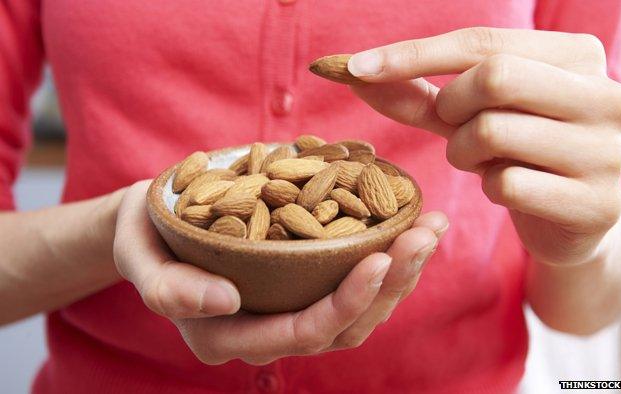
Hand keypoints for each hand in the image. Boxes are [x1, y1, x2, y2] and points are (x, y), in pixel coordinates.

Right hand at [113, 181, 447, 364]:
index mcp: (228, 336)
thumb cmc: (146, 236)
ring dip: (401, 273)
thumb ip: (169, 288)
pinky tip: (408, 225)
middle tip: (426, 232)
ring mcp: (287, 313)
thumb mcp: (139, 257)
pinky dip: (388, 260)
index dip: (345, 301)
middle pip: (344, 327)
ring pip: (359, 313)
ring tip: (431, 226)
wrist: (153, 225)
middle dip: (391, 284)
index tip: (381, 256)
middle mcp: (265, 333)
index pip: (300, 332)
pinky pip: (352, 287)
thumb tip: (226, 301)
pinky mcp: (301, 289)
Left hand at [347, 27, 620, 265]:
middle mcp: (606, 95)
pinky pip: (507, 184)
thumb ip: (420, 93)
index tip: (356, 67)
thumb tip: (357, 71)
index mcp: (578, 57)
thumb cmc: (518, 153)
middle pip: (493, 77)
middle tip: (455, 127)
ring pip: (493, 132)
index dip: (414, 53)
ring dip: (463, 151)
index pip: (483, 42)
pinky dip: (489, 187)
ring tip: (482, 160)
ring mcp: (607, 150)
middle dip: (451, 107)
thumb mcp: (470, 115)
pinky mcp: (597, 203)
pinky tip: (507, 189)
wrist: (572, 219)